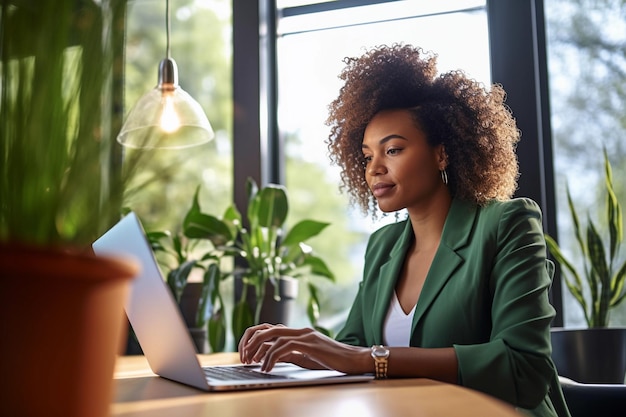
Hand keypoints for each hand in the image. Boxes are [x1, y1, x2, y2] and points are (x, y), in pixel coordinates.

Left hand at [238, 323, 370, 373]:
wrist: (355, 360)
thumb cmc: (333, 360)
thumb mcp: (308, 357)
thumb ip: (292, 354)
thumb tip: (273, 358)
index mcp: (299, 332)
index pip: (269, 329)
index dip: (254, 339)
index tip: (246, 354)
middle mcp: (300, 330)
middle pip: (267, 328)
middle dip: (250, 342)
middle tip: (244, 357)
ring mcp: (305, 336)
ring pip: (273, 335)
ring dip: (258, 350)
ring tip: (252, 364)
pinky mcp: (310, 344)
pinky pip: (285, 347)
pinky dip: (272, 357)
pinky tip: (267, 368)